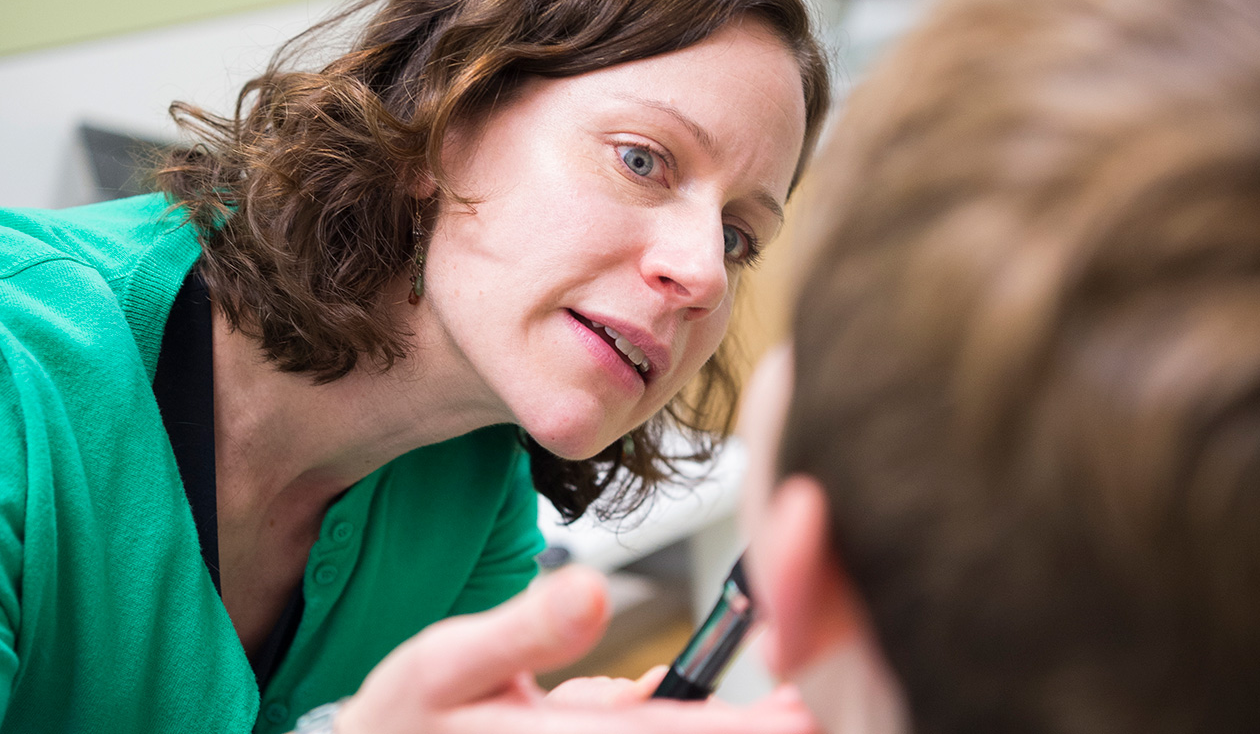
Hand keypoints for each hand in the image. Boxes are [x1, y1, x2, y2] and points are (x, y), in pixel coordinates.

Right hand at [335, 565, 817, 733]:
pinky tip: (670, 702)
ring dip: (705, 728)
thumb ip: (521, 631)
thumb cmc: (407, 717)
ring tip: (775, 715)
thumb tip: (591, 589)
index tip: (793, 717)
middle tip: (803, 716)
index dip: (726, 731)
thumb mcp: (445, 663)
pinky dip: (664, 720)